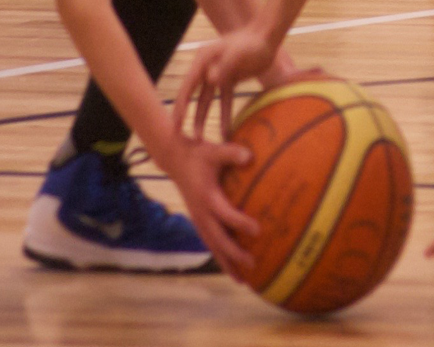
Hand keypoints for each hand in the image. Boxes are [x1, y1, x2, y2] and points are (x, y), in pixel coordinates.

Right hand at [155, 136, 262, 279]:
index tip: (258, 230)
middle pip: (217, 239)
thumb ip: (231, 152)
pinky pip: (211, 244)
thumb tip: (250, 156)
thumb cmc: (199, 155)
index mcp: (206, 197)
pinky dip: (222, 258)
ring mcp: (199, 220)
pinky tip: (234, 271)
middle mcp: (201, 213)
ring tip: (243, 281)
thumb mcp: (213, 150)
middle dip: (234, 254)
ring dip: (227, 264)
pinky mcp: (199, 223)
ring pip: (213, 247)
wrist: (175, 161)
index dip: (240, 223)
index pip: (224, 214)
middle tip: (252, 264)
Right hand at [174, 25, 279, 138]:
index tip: (176, 123)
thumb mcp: (238, 54)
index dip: (181, 105)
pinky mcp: (230, 81)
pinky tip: (226, 132)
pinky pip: (225, 102)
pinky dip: (225, 116)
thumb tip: (210, 80)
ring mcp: (217, 75)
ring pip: (208, 101)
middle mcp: (206, 68)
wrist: (268, 37)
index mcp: (203, 60)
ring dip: (204, 118)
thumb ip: (225, 66)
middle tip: (180, 136)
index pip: (188, 86)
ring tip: (200, 140)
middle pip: (194, 96)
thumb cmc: (252, 43)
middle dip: (187, 116)